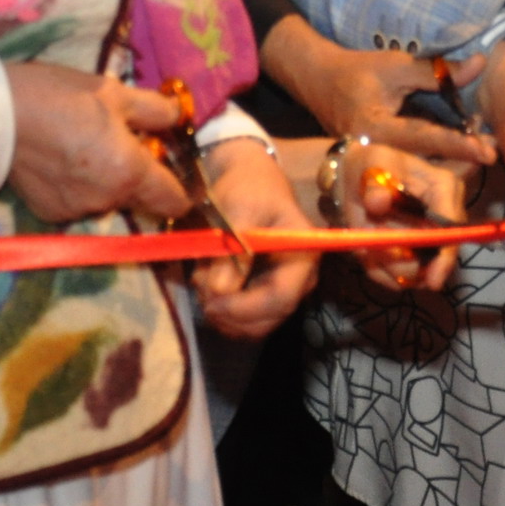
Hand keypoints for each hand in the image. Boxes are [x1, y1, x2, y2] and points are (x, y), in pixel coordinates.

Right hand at [6, 64, 190, 224]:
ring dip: (104, 181)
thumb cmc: (58, 97)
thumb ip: (154, 110)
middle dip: (136, 176)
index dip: (180, 187)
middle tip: (117, 142)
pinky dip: (76, 187)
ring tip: (82, 147)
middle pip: (139, 198)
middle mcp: (107, 200)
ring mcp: (76, 211)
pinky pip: (77, 203)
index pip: (173, 201)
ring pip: (107, 200)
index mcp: (130, 172)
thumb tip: (177, 117)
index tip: (171, 169)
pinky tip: (58, 160)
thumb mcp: (112, 92)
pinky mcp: (49, 213)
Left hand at [186, 139, 317, 338]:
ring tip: (202, 275)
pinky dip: (220, 308)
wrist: (246, 180)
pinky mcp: (264, 295)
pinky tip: (208, 281)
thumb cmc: (247, 188)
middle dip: (229, 312)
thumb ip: (232, 249)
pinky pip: (243, 319)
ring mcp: (282, 289)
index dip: (245, 308)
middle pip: (268, 319)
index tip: (211, 302)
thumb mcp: (238, 210)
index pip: (281, 298)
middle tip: (200, 286)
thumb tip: (219, 291)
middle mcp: (300, 280)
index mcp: (304, 255)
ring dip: (221, 310)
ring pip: (252, 325)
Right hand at [262, 18, 496, 179]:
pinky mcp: (381, 160)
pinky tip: (463, 148)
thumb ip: (437, 71)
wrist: (320, 81)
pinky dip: (438, 155)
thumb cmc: (358, 70)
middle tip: (494, 153)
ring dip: (452, 158)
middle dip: (460, 158)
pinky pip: (413, 162)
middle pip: (424, 161)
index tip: (486, 150)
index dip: (457, 144)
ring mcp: (375, 161)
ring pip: (420, 165)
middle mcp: (374, 153)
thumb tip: (480, 64)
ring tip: (485, 151)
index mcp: (375, 130)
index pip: (423, 138)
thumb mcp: (396, 65)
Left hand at [321, 137, 470, 292]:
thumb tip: (378, 202)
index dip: (445, 256)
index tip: (432, 279)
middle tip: (374, 257)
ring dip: (386, 266)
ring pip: (415, 272)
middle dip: (406, 265)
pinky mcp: (414, 256)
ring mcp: (430, 240)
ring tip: (365, 246)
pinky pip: (397, 277)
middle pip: (439, 258)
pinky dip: (378, 269)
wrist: (356, 179)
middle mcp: (444, 218)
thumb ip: (373, 185)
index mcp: (444, 189)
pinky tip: (366, 251)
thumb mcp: (370, 165)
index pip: (453, 227)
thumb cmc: (371, 165)